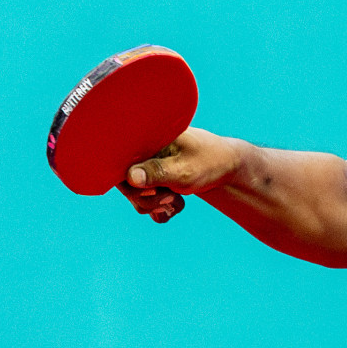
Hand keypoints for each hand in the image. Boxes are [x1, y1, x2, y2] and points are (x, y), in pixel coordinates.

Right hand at [119, 127, 242, 222]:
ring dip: (158, 205)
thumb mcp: (184, 169)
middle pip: (126, 185)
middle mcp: (142, 152)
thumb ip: (157, 172)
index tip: (154, 189)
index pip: (119, 162)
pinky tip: (175, 206)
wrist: (227, 167)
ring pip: (136, 197)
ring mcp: (146, 167)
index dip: (131, 182)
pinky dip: (160, 209)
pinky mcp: (153, 181)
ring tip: (178, 199)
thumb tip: (130, 177)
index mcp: (146, 138)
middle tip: (172, 197)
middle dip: (149, 199)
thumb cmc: (210, 162)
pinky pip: (146, 203)